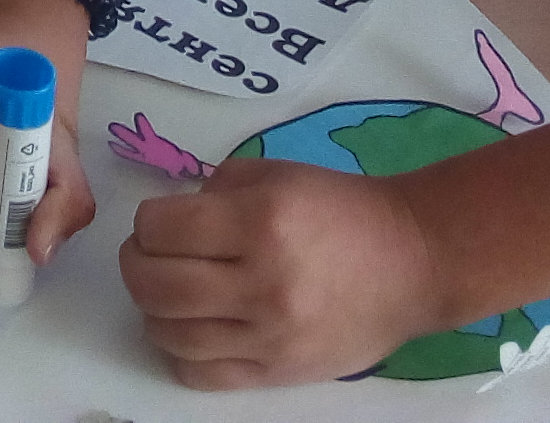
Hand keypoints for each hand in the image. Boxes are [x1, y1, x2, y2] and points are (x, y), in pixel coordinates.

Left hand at [122, 157, 443, 389]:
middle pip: (156, 286)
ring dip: (153, 310)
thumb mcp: (276, 175)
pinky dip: (180, 353)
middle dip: (137, 265)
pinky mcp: (279, 374)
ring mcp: (270, 337)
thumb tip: (168, 221)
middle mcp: (262, 283)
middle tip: (148, 255)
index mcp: (261, 223)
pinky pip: (201, 375)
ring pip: (171, 335)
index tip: (160, 221)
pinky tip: (191, 329)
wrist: (412, 263)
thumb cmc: (341, 210)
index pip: (161, 229)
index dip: (148, 222)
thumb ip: (216, 191)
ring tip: (169, 292)